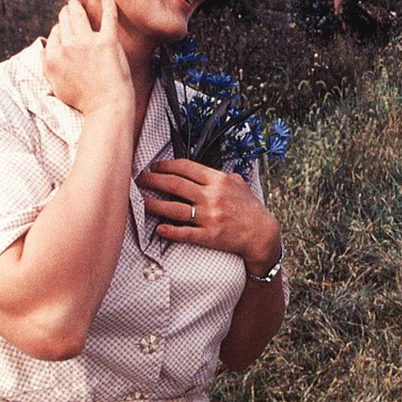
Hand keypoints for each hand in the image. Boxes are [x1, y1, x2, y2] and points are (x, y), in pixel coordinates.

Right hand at [43, 0, 133, 115]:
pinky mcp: (107, 42)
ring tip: (76, 2)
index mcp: (53, 57)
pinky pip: (107, 18)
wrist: (106, 106)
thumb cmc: (83, 100)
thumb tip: (45, 53)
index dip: (60, 28)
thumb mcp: (56, 85)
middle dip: (65, 13)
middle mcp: (66, 46)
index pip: (55, 34)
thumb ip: (48, 66)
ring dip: (76, 7)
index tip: (64, 25)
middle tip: (69, 6)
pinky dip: (108, 6)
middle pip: (65, 22)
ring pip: (79, 17)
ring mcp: (87, 42)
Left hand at [136, 158, 282, 269]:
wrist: (261, 233)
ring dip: (153, 204)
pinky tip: (158, 228)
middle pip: (174, 184)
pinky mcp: (208, 236)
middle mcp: (212, 197)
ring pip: (173, 208)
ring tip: (141, 201)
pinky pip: (183, 232)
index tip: (154, 167)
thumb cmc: (250, 209)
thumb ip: (222, 176)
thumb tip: (205, 171)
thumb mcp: (239, 184)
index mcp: (218, 181)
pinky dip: (169, 230)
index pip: (186, 168)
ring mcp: (209, 217)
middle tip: (140, 180)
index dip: (166, 165)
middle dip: (152, 180)